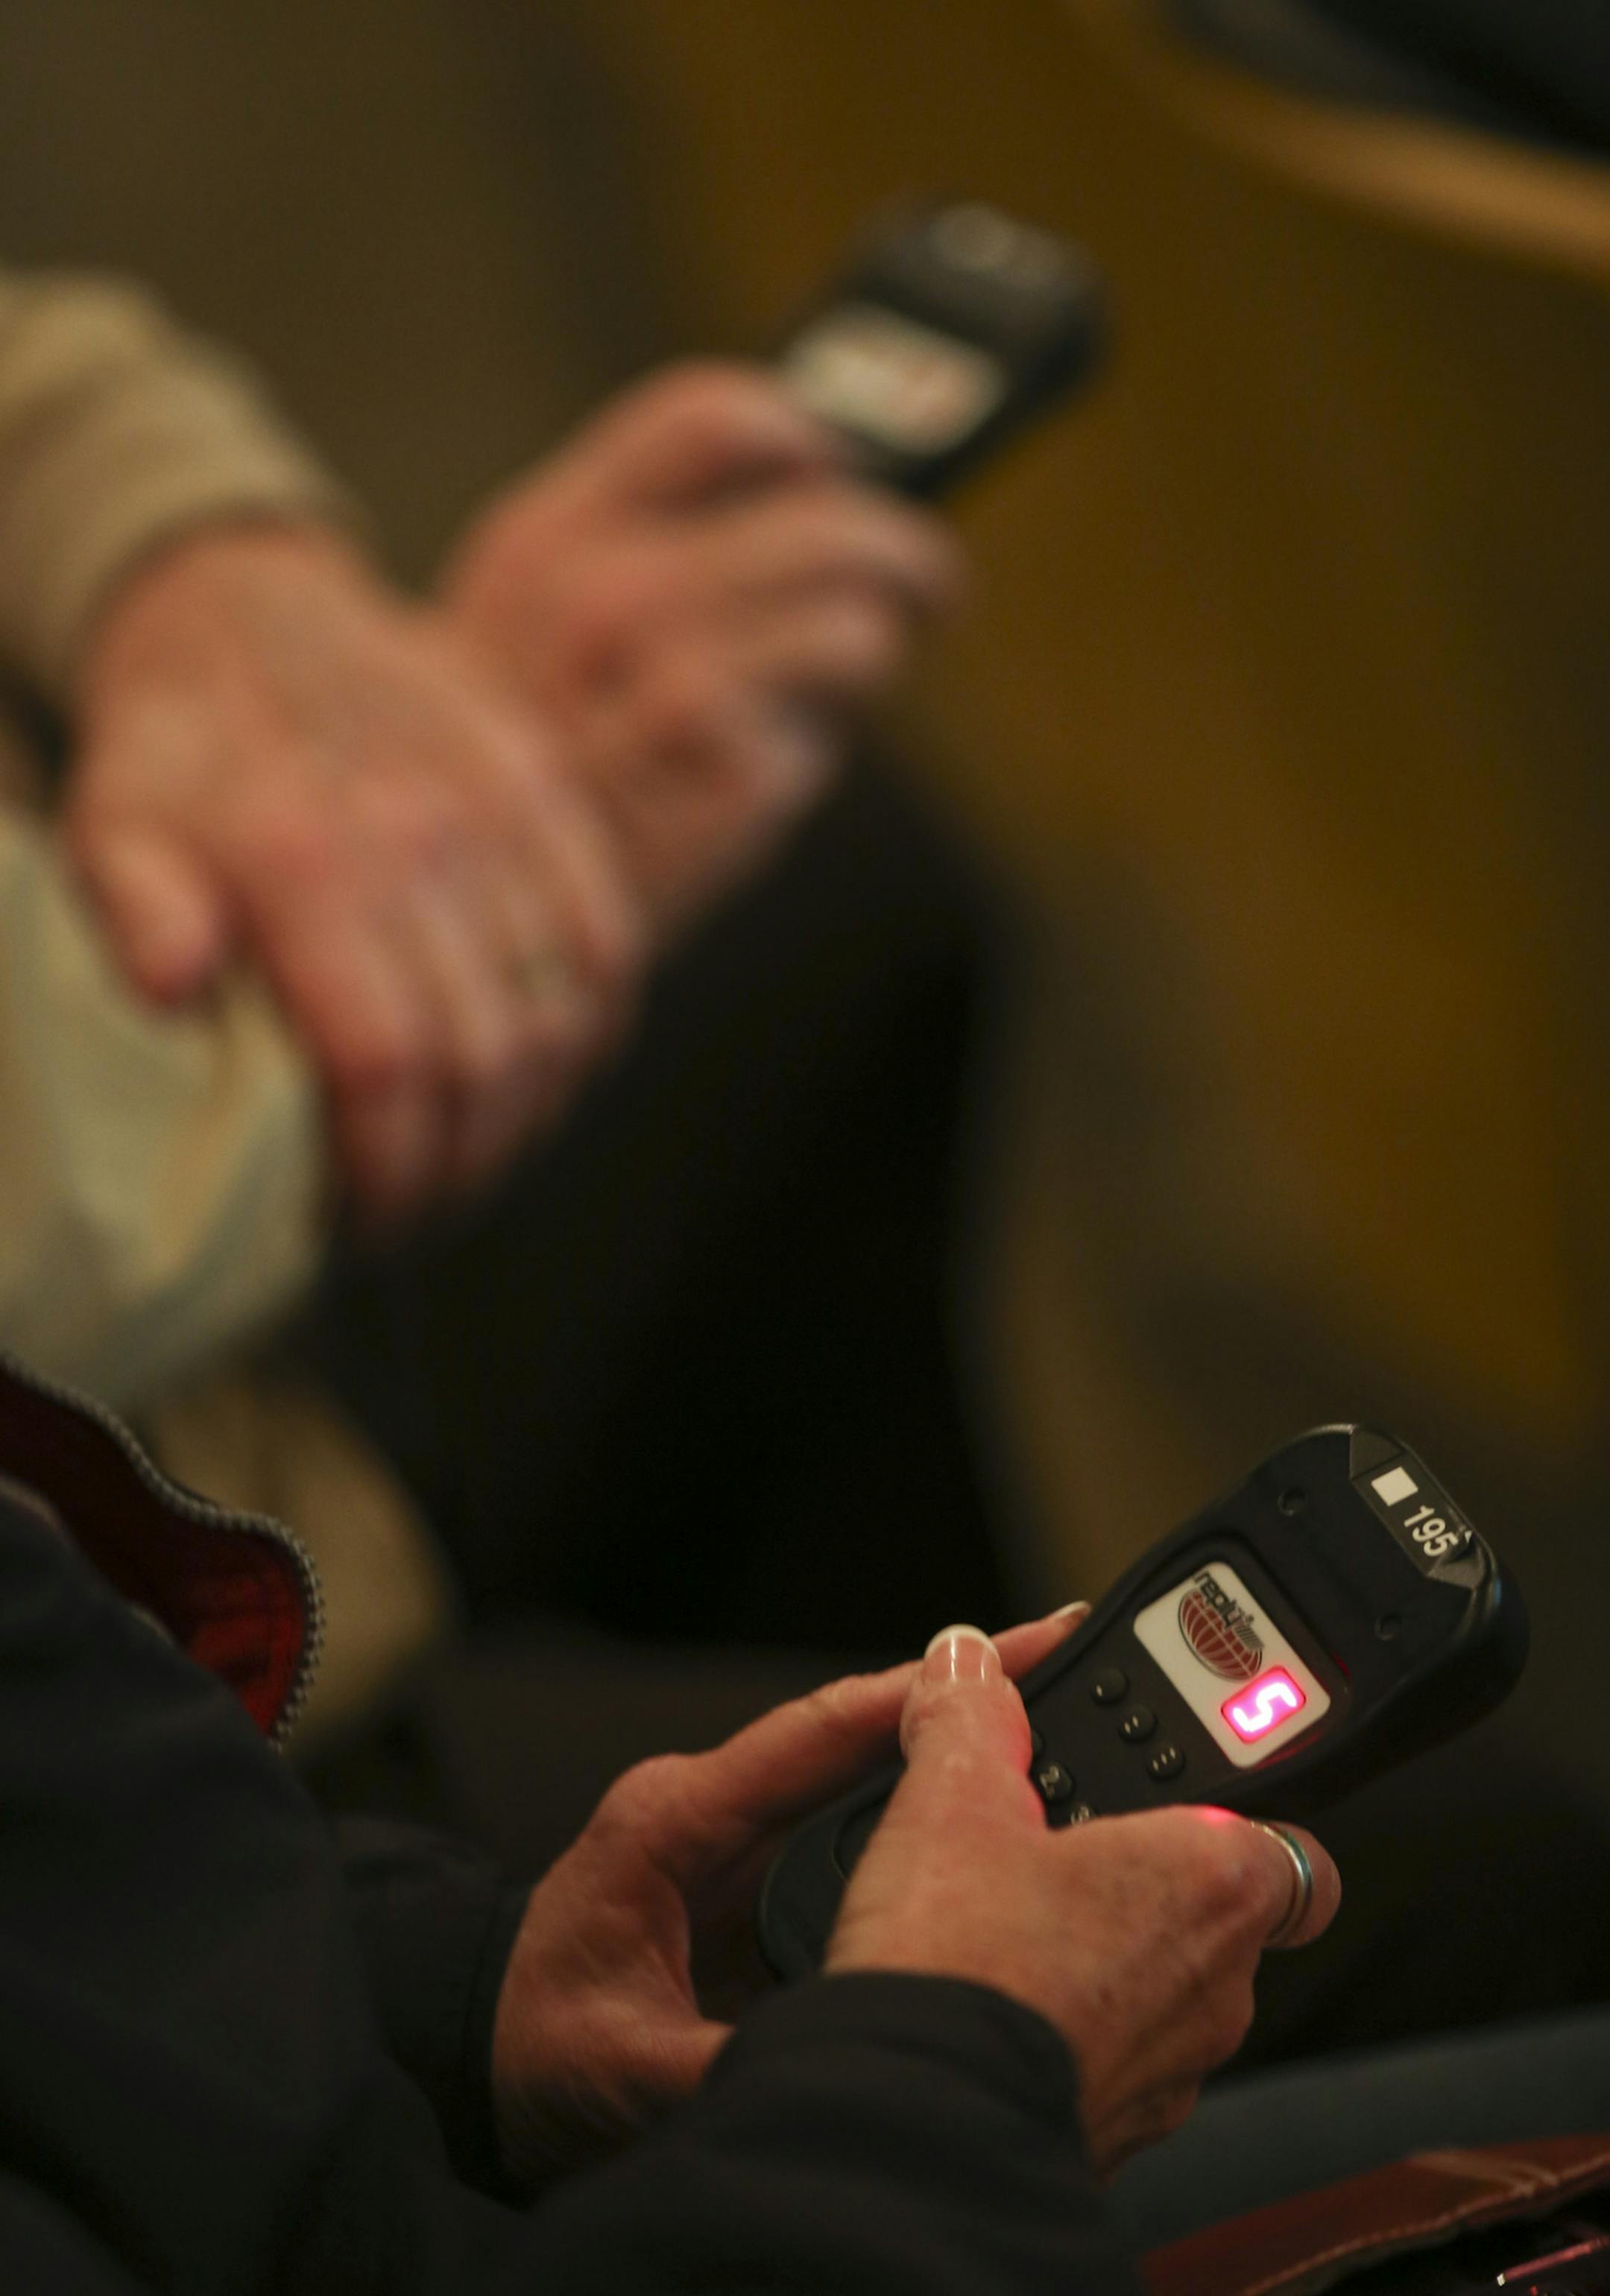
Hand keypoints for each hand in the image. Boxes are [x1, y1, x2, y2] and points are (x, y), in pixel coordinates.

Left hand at [66, 523, 641, 1224]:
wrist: (252, 616)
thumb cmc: (175, 755)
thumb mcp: (110, 825)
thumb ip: (135, 909)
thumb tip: (174, 987)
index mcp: (307, 859)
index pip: (388, 1064)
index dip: (390, 1171)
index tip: (364, 1223)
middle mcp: (423, 836)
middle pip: (487, 1062)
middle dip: (457, 1169)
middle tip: (417, 1210)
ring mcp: (503, 814)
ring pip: (559, 1021)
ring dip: (524, 1119)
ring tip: (470, 1158)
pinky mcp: (554, 800)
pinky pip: (612, 950)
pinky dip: (588, 1036)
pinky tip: (538, 1076)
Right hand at [441, 362, 964, 937]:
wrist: (470, 933)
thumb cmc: (521, 786)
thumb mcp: (532, 646)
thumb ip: (636, 565)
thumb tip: (812, 521)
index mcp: (545, 543)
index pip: (707, 418)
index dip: (800, 438)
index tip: (833, 468)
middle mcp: (602, 599)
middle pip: (818, 518)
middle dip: (898, 547)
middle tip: (927, 577)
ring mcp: (662, 684)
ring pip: (852, 618)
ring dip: (878, 640)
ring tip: (867, 664)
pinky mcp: (725, 773)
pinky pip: (832, 726)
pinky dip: (824, 737)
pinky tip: (783, 760)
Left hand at [489, 1603, 1086, 2190]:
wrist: (477, 2059)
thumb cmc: (527, 2048)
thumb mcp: (622, 2070)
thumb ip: (727, 2063)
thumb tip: (836, 2062)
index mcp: (675, 1817)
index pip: (816, 1730)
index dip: (918, 1689)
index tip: (1009, 1649)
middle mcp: (710, 1805)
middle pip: (854, 1729)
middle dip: (957, 1694)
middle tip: (1066, 1656)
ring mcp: (731, 1832)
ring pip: (859, 1768)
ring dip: (947, 1744)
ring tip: (1056, 1720)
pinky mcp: (751, 1873)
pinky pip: (850, 1821)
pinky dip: (922, 1804)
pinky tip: (993, 1809)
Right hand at [827, 1628, 1340, 2177]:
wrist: (915, 2120)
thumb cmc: (963, 1962)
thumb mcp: (952, 1795)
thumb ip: (972, 1716)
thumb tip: (968, 1668)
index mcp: (1211, 1882)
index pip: (1290, 1846)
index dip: (1236, 1817)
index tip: (1178, 1803)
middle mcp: (1219, 1986)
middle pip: (1214, 1917)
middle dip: (1142, 1885)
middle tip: (1055, 1851)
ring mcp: (1174, 2073)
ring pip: (1162, 1996)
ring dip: (1104, 1961)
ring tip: (1004, 1928)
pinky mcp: (1118, 2136)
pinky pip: (1112, 2062)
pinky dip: (1068, 2031)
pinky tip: (993, 2005)